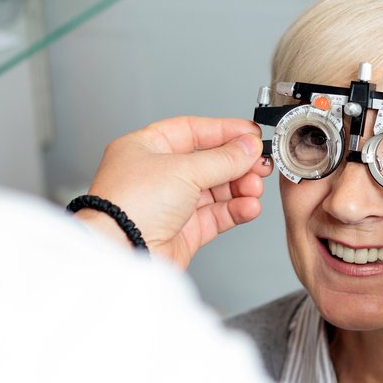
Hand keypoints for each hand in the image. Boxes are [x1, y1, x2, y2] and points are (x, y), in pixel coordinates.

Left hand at [80, 116, 273, 268]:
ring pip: (215, 190)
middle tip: (260, 163)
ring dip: (239, 187)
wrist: (122, 252)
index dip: (223, 131)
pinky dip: (235, 210)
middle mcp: (156, 175)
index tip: (250, 134)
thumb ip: (223, 158)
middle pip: (207, 161)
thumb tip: (247, 146)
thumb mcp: (184, 169)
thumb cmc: (131, 206)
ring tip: (255, 188)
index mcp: (146, 148)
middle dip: (237, 163)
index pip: (192, 131)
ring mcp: (169, 203)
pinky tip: (249, 206)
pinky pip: (215, 215)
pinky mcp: (182, 231)